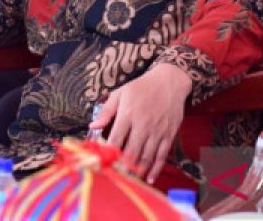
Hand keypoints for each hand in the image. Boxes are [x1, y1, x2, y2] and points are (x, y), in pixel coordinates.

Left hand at [90, 62, 191, 182]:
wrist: (169, 81)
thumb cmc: (142, 87)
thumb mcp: (121, 93)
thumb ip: (106, 111)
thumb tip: (93, 126)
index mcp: (128, 114)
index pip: (116, 138)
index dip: (109, 153)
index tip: (102, 163)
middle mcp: (143, 124)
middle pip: (131, 151)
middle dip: (122, 167)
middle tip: (114, 177)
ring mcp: (157, 131)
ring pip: (146, 156)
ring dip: (137, 171)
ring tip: (129, 180)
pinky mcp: (169, 135)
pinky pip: (162, 156)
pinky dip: (155, 169)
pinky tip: (149, 178)